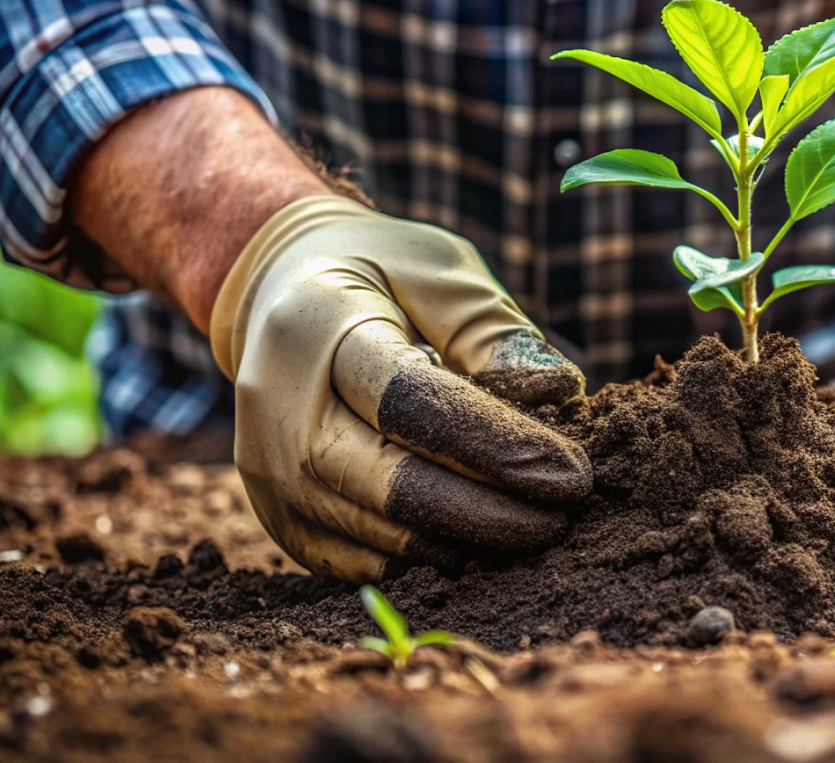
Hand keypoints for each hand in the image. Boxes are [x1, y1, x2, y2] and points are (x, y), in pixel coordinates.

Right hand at [209, 196, 590, 581]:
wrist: (281, 290)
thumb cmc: (383, 275)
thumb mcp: (445, 274)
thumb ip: (500, 335)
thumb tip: (563, 395)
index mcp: (322, 324)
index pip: (413, 402)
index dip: (496, 446)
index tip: (570, 474)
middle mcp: (277, 402)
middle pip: (386, 484)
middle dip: (484, 513)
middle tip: (560, 520)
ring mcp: (265, 464)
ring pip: (370, 531)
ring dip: (458, 543)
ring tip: (528, 531)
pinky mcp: (272, 509)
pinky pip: (347, 559)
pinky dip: (414, 561)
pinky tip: (470, 546)